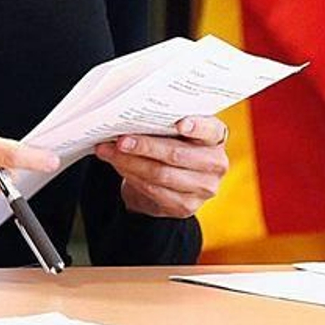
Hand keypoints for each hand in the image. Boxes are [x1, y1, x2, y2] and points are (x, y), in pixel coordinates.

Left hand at [93, 115, 228, 217]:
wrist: (168, 179)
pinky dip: (132, 176)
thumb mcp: (172, 130)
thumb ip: (161, 123)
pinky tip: (118, 166)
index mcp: (216, 136)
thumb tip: (127, 118)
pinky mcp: (187, 206)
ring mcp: (204, 188)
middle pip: (176, 154)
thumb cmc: (170, 143)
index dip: (196, 126)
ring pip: (161, 174)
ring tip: (109, 152)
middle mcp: (216, 163)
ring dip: (130, 163)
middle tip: (121, 140)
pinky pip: (154, 190)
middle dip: (145, 146)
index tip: (180, 124)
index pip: (210, 129)